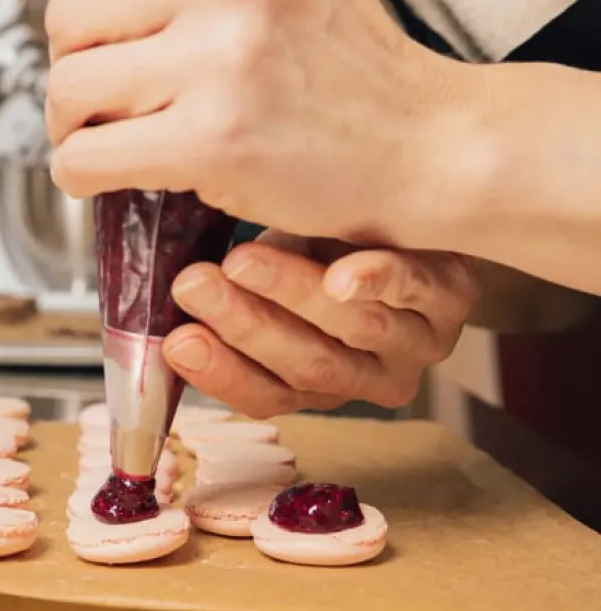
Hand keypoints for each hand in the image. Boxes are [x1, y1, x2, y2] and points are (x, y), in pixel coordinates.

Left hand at [45, 0, 477, 250]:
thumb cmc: (346, 61)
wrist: (422, 143)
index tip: (111, 39)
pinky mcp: (214, 138)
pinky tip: (107, 176)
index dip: (84, 1)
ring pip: (68, 85)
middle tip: (107, 99)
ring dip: (72, 124)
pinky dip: (78, 175)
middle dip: (75, 65)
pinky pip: (87, 156)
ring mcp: (224, 54)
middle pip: (66, 14)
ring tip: (111, 137)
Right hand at [160, 230, 478, 416]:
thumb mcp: (277, 272)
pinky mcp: (452, 294)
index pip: (266, 394)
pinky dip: (377, 281)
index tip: (176, 341)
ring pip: (351, 328)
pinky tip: (344, 271)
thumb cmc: (335, 244)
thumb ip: (232, 286)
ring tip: (242, 262)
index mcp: (319, 380)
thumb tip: (157, 278)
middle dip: (243, 326)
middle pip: (306, 363)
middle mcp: (369, 373)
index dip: (220, 373)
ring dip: (291, 296)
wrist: (423, 216)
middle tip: (194, 287)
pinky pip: (414, 290)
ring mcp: (417, 340)